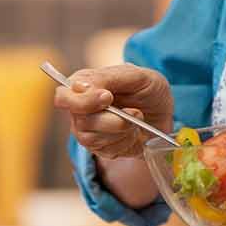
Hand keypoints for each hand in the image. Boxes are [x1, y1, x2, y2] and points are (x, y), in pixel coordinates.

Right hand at [52, 64, 173, 158]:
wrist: (162, 113)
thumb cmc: (147, 89)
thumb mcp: (135, 75)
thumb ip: (107, 77)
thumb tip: (82, 87)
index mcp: (82, 85)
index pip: (63, 97)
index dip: (83, 101)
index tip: (108, 97)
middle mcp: (79, 109)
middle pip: (80, 121)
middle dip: (112, 120)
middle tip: (135, 112)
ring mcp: (87, 131)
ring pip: (93, 138)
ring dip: (122, 129)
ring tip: (138, 118)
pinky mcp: (99, 148)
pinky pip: (107, 150)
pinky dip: (126, 141)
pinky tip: (134, 132)